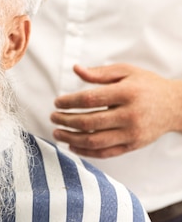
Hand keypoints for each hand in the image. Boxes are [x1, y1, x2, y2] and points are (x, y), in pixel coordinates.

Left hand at [50, 63, 181, 157]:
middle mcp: (129, 115)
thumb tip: (76, 69)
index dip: (70, 102)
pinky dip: (87, 152)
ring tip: (58, 133)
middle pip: (90, 122)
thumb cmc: (147, 85)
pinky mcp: (133, 145)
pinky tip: (73, 146)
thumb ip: (100, 72)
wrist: (175, 106)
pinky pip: (106, 153)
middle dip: (66, 120)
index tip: (57, 102)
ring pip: (96, 141)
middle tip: (53, 117)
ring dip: (72, 139)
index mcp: (126, 93)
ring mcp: (131, 133)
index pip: (90, 99)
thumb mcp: (126, 71)